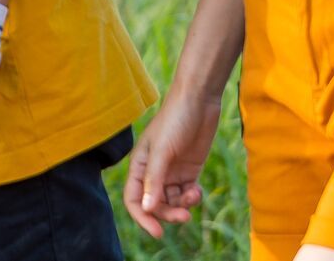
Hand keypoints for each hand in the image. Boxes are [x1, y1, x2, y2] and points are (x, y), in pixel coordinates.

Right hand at [124, 89, 221, 237]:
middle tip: (184, 216)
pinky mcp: (189, 170)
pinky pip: (186, 193)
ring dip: (182, 205)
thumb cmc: (175, 120)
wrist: (199, 100)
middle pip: (155, 204)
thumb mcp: (162, 151)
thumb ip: (154, 180)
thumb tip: (146, 208)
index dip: (142, 217)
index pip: (134, 199)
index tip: (157, 232)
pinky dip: (192, 197)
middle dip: (168, 213)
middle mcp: (153, 171)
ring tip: (194, 195)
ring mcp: (172, 171)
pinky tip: (197, 191)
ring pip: (172, 201)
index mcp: (139, 165)